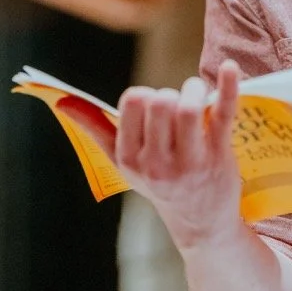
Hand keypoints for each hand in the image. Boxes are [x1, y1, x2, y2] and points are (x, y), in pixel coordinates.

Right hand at [58, 59, 244, 251]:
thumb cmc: (158, 181)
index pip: (133, 101)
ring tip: (198, 93)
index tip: (155, 107)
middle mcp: (156, 162)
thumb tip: (61, 102)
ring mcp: (189, 162)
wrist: (200, 222)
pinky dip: (229, 87)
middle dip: (170, 92)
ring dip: (194, 89)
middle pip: (160, 101)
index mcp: (129, 157)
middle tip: (179, 104)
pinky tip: (230, 67)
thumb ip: (94, 127)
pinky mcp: (219, 157)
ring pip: (187, 108)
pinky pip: (223, 114)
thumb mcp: (122, 160)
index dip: (146, 95)